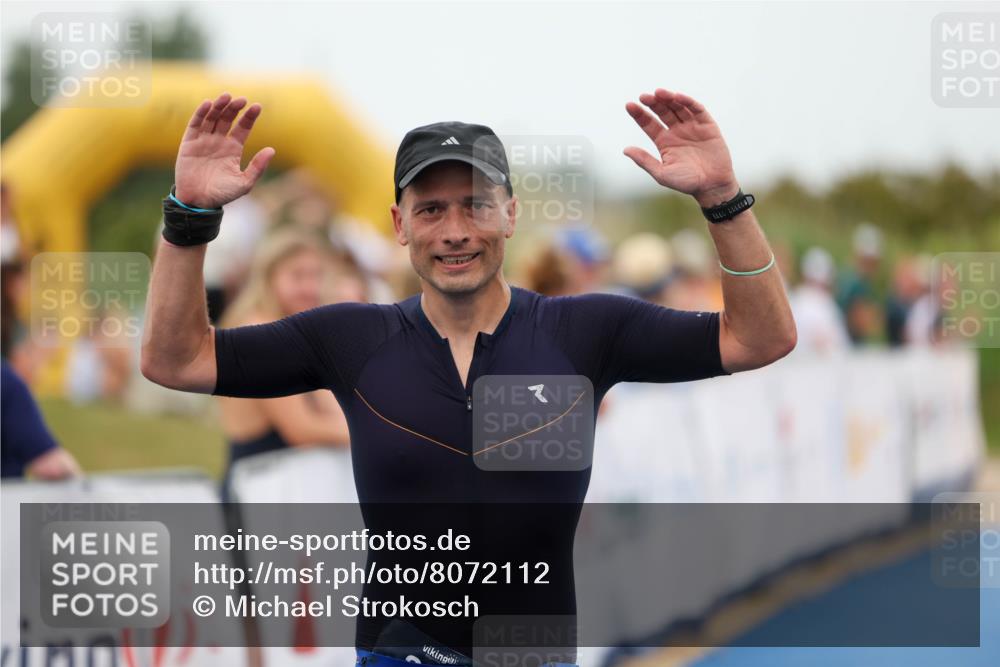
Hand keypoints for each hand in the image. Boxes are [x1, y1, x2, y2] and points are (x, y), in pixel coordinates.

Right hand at [174, 92, 274, 209]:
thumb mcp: (244, 183)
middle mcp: (219, 142)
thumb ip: (257, 167)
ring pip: (212, 118)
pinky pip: (195, 124)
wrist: (198, 202)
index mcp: (233, 149)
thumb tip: (272, 150)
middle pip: (227, 119)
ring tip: (226, 96)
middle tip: (242, 99)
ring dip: (219, 106)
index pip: (242, 128)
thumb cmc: (223, 194)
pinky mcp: (189, 143)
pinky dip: (200, 113)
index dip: (249, 117)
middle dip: (234, 108)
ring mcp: (204, 141)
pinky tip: (208, 104)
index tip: (257, 106)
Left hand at [624, 88, 738, 206]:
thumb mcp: (661, 173)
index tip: (629, 105)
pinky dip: (688, 102)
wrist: (712, 186)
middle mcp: (677, 131)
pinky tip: (678, 97)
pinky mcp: (707, 125)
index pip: (649, 123)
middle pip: (662, 111)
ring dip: (669, 98)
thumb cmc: (686, 183)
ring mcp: (692, 127)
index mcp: (664, 141)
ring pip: (678, 107)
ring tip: (659, 93)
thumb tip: (625, 150)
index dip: (639, 114)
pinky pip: (697, 110)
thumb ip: (644, 160)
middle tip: (644, 96)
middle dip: (653, 103)